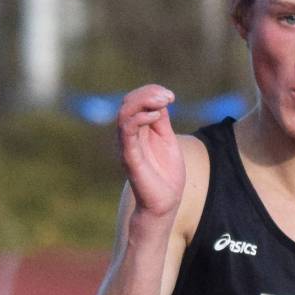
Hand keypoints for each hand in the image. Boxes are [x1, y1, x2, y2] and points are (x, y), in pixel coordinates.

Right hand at [117, 84, 185, 217]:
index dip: (150, 92)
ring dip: (144, 102)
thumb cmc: (166, 174)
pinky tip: (157, 116)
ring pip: (124, 113)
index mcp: (137, 130)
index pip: (135, 101)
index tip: (170, 96)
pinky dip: (140, 119)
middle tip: (168, 96)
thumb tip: (162, 99)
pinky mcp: (129, 157)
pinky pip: (127, 132)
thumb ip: (162, 121)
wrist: (165, 202)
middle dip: (148, 93)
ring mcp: (127, 146)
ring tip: (163, 102)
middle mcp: (128, 135)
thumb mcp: (167, 140)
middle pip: (127, 102)